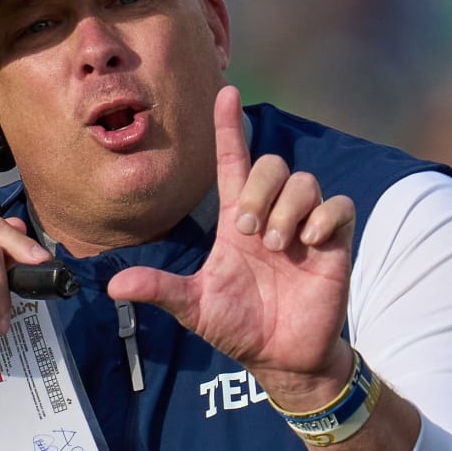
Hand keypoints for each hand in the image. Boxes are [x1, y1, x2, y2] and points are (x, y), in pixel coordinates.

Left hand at [107, 85, 357, 409]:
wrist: (281, 357)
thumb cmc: (239, 326)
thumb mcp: (194, 307)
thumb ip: (160, 290)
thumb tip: (113, 284)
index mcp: (237, 222)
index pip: (233, 162)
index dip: (229, 129)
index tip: (226, 94)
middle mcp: (271, 215)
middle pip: (272, 165)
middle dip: (261, 190)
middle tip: (252, 233)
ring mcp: (305, 227)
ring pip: (303, 181)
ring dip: (288, 208)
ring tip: (279, 246)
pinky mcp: (333, 243)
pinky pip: (338, 205)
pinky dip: (323, 218)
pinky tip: (309, 244)